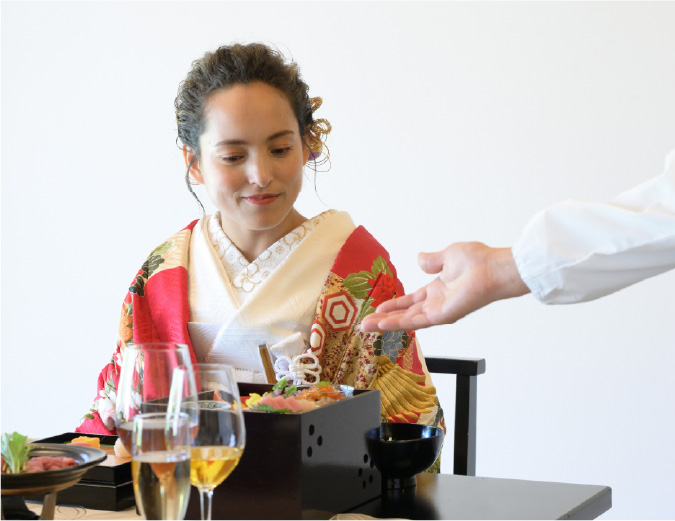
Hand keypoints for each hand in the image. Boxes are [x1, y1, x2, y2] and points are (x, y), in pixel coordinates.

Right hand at [361, 242, 529, 330]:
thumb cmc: (478, 260)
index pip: (411, 301)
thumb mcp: (447, 255)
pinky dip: (399, 323)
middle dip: (384, 319)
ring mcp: (439, 311)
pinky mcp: (443, 316)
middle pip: (405, 314)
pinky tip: (383, 324)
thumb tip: (420, 258)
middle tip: (365, 324)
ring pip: (407, 320)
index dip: (394, 305)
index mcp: (438, 289)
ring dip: (386, 324)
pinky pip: (416, 321)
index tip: (377, 308)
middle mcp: (437, 303)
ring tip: (366, 327)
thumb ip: (432, 260)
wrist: (493, 268)